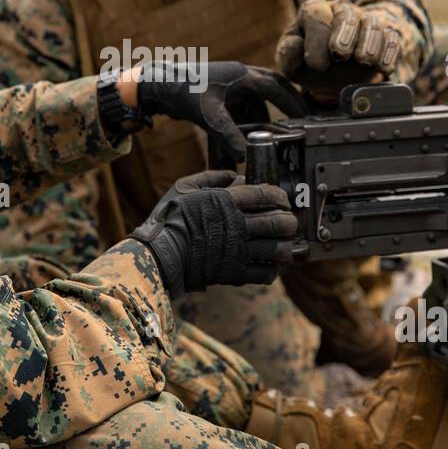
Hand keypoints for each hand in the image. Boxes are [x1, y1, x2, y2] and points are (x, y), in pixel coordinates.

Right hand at [129, 170, 298, 299]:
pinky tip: (273, 264)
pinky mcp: (234, 274)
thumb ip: (211, 177)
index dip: (281, 196)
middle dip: (289, 220)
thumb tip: (233, 174)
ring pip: (278, 249)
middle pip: (279, 222)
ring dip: (287, 245)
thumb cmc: (168, 219)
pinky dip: (274, 269)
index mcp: (226, 201)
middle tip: (289, 221)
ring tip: (286, 243)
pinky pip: (265, 274)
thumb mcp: (184, 187)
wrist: (158, 255)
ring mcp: (237, 252)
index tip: (282, 199)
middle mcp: (237, 226)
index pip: (267, 195)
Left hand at [137, 61, 304, 161]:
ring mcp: (228, 87)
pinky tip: (237, 148)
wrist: (156, 86)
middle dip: (284, 109)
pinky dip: (237, 129)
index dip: (293, 102)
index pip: (277, 87)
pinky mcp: (218, 97)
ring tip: (264, 145)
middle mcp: (238, 78)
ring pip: (251, 107)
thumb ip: (228, 136)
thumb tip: (244, 156)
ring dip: (256, 126)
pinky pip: (235, 114)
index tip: (307, 116)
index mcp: (242, 75)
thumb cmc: (182, 91)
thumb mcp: (209, 116)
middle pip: (270, 93)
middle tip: (298, 124)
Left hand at [276, 0, 421, 101]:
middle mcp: (341, 10)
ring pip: (371, 25)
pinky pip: (391, 38)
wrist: (335, 74)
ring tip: (364, 61)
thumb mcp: (291, 63)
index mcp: (314, 11)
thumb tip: (295, 45)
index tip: (316, 64)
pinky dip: (389, 52)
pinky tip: (384, 67)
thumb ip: (288, 55)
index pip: (316, 14)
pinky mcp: (385, 35)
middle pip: (346, 14)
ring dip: (368, 43)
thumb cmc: (309, 63)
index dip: (316, 38)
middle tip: (340, 54)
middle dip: (344, 33)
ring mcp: (365, 21)